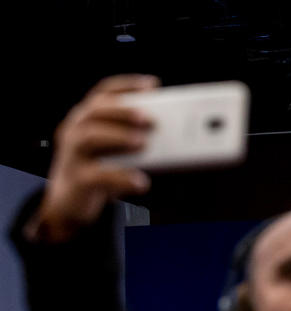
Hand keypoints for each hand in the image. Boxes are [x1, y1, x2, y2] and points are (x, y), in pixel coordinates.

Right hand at [27, 75, 158, 241]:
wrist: (71, 202)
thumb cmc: (101, 168)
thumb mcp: (117, 150)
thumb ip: (137, 138)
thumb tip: (175, 137)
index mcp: (87, 117)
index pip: (104, 93)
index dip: (127, 86)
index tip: (152, 85)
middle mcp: (75, 130)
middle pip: (96, 111)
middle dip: (123, 111)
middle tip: (149, 118)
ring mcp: (72, 154)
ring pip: (90, 136)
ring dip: (118, 136)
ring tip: (142, 142)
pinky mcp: (77, 179)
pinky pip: (97, 175)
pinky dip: (121, 177)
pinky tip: (141, 181)